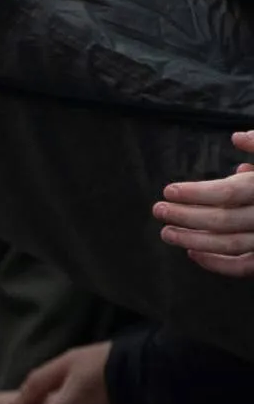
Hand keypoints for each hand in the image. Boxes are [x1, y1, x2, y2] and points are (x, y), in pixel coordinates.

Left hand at [153, 130, 253, 275]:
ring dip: (194, 241)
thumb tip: (237, 137)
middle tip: (158, 210)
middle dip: (187, 217)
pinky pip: (244, 266)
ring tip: (167, 233)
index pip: (229, 193)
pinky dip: (217, 264)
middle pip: (224, 220)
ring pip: (231, 245)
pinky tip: (193, 254)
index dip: (197, 193)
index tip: (168, 190)